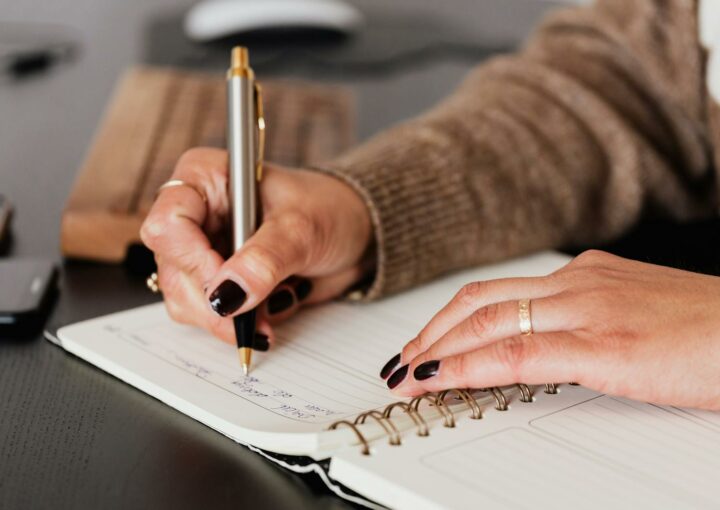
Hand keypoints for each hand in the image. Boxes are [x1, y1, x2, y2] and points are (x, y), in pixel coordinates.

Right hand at [141, 147, 372, 345]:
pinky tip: (271, 309)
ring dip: (228, 318)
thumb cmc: (329, 210)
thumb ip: (264, 260)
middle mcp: (197, 214)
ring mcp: (205, 250)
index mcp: (206, 179)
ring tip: (273, 308)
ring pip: (185, 299)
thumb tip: (227, 296)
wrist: (355, 233)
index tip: (228, 286)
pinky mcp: (219, 282)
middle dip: (213, 302)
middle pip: (173, 269)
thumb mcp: (301, 229)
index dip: (193, 260)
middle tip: (250, 318)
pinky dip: (240, 323)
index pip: (168, 222)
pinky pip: (210, 316)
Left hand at [383, 250, 719, 409]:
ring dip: (436, 349)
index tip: (425, 344)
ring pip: (486, 322)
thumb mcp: (636, 317)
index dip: (450, 319)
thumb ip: (589, 324)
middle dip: (430, 332)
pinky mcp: (603, 345)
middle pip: (478, 301)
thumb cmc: (709, 331)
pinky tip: (439, 380)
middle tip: (401, 360)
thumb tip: (549, 347)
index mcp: (585, 276)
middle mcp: (578, 284)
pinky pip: (516, 353)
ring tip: (406, 374)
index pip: (497, 293)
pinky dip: (468, 366)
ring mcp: (587, 309)